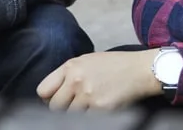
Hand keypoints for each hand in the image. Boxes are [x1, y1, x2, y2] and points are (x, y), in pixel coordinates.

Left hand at [36, 50, 161, 110]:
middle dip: (62, 109)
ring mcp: (88, 95)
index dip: (48, 99)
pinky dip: (90, 119)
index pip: (43, 90)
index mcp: (70, 67)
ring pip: (68, 116)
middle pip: (54, 107)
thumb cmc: (114, 65)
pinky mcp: (101, 109)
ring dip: (76, 115)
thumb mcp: (86, 61)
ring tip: (88, 107)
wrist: (139, 70)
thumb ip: (67, 74)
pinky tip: (97, 111)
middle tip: (73, 107)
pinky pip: (86, 121)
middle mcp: (76, 80)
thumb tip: (53, 94)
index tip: (56, 101)